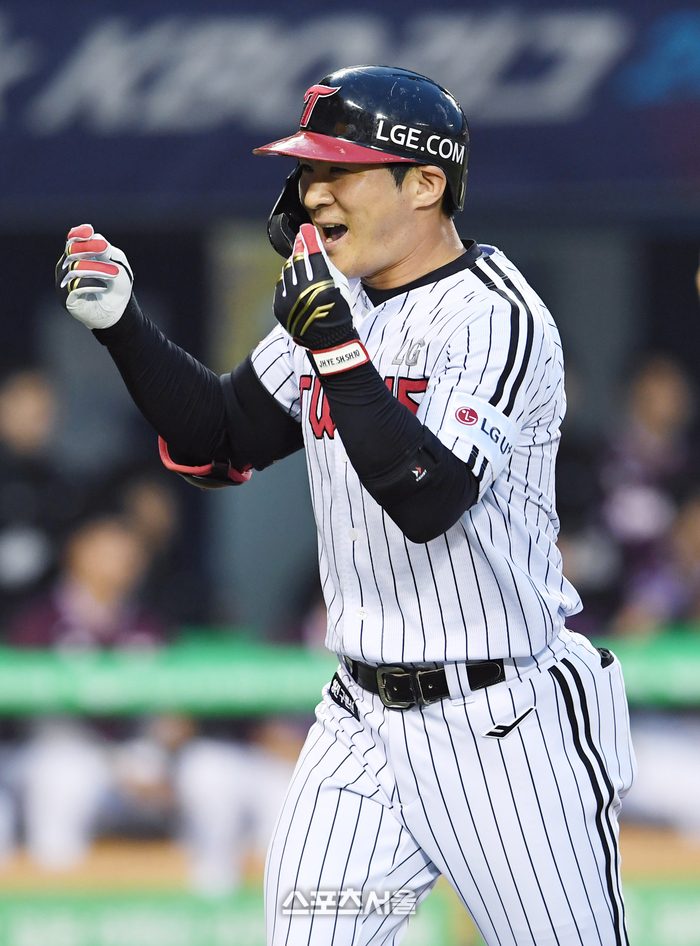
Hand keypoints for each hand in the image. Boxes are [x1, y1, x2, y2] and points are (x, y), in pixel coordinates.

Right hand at [55, 224, 132, 329]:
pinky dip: (90, 284)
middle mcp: (67, 267)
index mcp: (77, 256)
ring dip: (96, 269)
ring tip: (114, 273)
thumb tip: (95, 238)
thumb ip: (106, 250)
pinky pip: (74, 287)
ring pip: (74, 269)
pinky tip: (103, 287)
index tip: (89, 231)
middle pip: (72, 252)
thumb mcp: (116, 263)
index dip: (78, 234)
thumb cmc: (117, 285)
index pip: (73, 241)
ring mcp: (64, 283)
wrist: (119, 311)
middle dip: (89, 248)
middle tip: (105, 249)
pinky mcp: (67, 299)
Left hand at [273, 223, 354, 350]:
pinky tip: (294, 277)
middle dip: (300, 247)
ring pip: (287, 271)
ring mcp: (289, 301)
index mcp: (322, 286)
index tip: (306, 229)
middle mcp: (303, 293)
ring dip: (293, 263)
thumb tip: (311, 243)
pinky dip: (287, 279)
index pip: (313, 255)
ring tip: (300, 260)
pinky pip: (281, 285)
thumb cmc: (339, 308)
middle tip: (302, 239)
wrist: (329, 338)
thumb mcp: (339, 284)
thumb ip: (325, 263)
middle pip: (297, 260)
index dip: (309, 239)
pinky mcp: (280, 308)